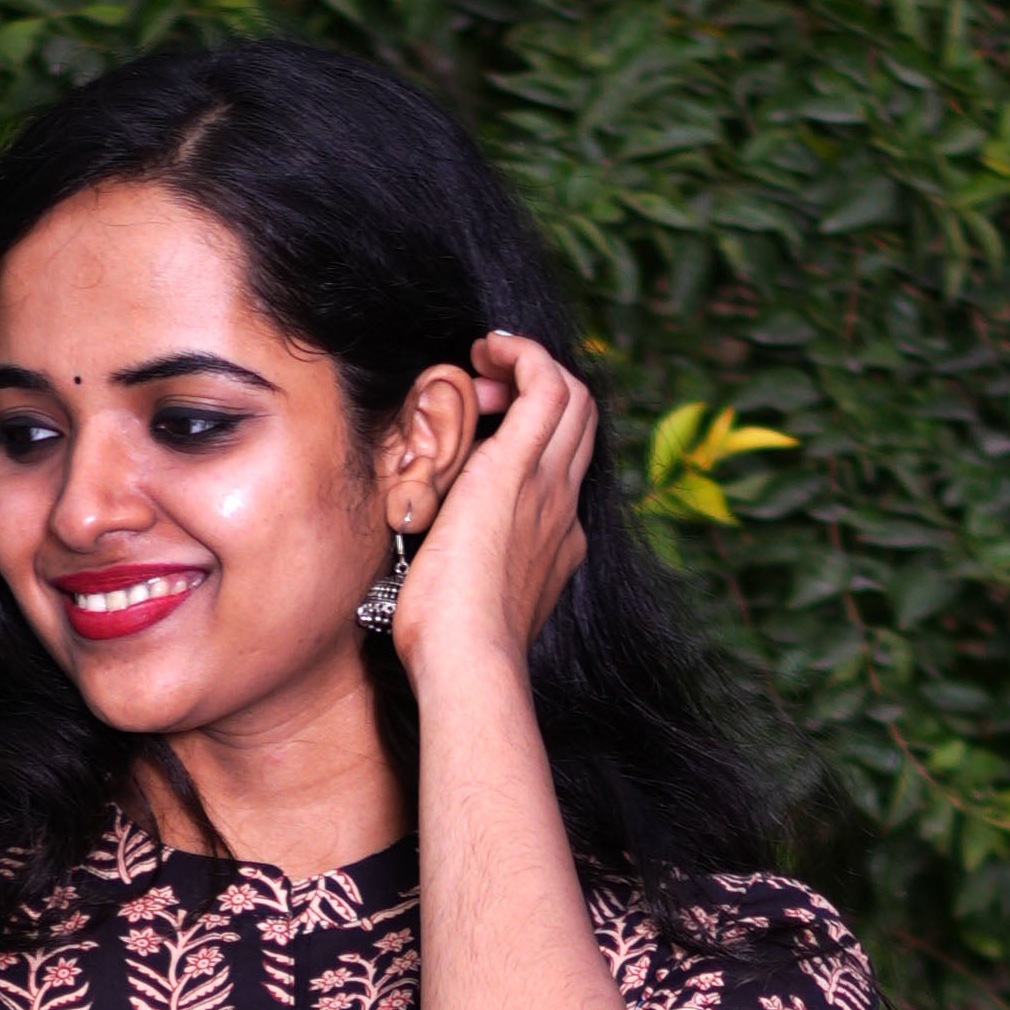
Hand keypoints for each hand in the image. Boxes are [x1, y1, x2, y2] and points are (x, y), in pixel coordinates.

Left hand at [389, 330, 596, 687]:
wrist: (467, 663)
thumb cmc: (447, 649)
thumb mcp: (462, 600)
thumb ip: (460, 568)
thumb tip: (430, 550)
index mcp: (553, 543)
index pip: (561, 469)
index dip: (529, 436)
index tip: (482, 430)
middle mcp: (561, 509)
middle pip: (579, 422)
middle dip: (536, 389)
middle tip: (484, 387)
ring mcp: (547, 487)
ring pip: (572, 396)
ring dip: (531, 364)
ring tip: (485, 359)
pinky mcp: (519, 469)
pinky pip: (544, 383)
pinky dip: (522, 353)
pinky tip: (486, 346)